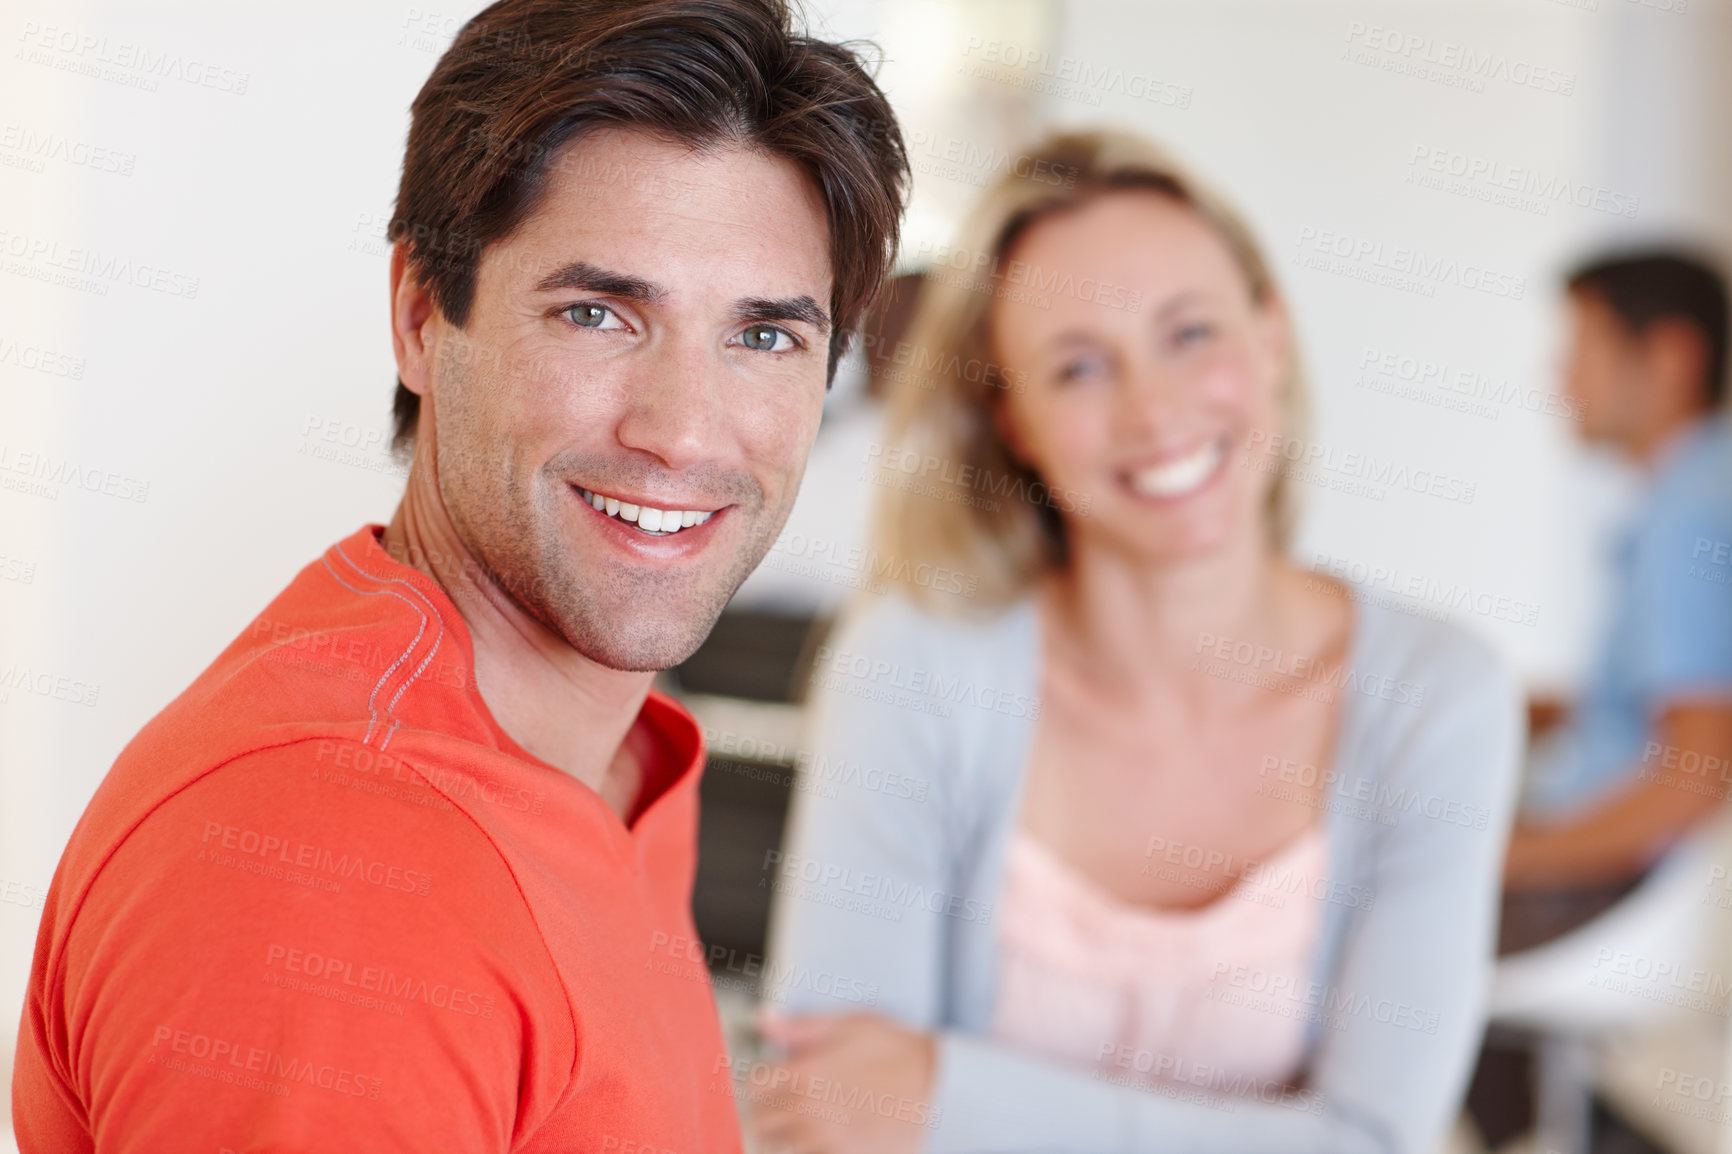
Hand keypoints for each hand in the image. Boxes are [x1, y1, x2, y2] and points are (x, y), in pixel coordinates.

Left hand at [748, 1010, 936, 1153]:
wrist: (940, 1088)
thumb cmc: (898, 1053)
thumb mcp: (850, 1025)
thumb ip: (801, 1026)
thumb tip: (765, 1020)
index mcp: (805, 1074)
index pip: (754, 1084)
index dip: (761, 1077)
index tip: (771, 1073)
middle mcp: (808, 1110)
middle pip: (760, 1119)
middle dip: (766, 1106)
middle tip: (784, 1095)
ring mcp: (825, 1139)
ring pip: (779, 1143)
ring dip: (784, 1129)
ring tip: (804, 1114)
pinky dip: (808, 1145)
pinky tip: (824, 1130)